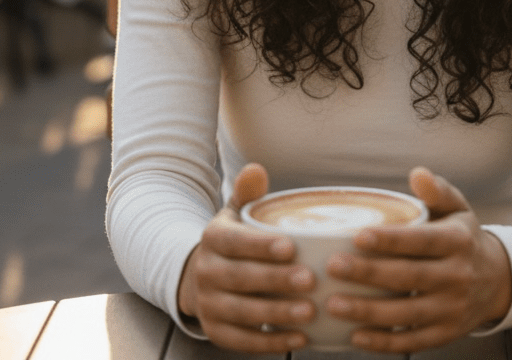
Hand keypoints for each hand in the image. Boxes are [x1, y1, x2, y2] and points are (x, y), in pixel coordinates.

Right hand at [176, 162, 315, 352]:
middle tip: (310, 280)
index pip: (235, 241)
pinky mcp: (216, 332)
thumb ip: (247, 192)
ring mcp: (208, 305)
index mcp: (213, 238)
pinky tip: (300, 337)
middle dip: (275, 281)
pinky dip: (270, 342)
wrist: (201, 275)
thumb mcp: (235, 213)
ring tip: (309, 311)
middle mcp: (206, 272)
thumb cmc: (234, 240)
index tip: (291, 247)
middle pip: (240, 278)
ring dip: (276, 314)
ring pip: (242, 312)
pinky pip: (243, 341)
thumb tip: (256, 170)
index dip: (261, 246)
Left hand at [324, 167, 511, 352]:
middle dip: (369, 273)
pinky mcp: (446, 334)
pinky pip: (412, 342)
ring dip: (368, 311)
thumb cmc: (464, 238)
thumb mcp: (458, 208)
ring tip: (334, 304)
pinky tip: (356, 336)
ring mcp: (452, 308)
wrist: (497, 280)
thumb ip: (437, 190)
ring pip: (407, 314)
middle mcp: (458, 276)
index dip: (390, 240)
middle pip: (409, 277)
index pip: (422, 241)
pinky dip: (383, 342)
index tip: (357, 236)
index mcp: (458, 241)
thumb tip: (417, 174)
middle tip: (333, 266)